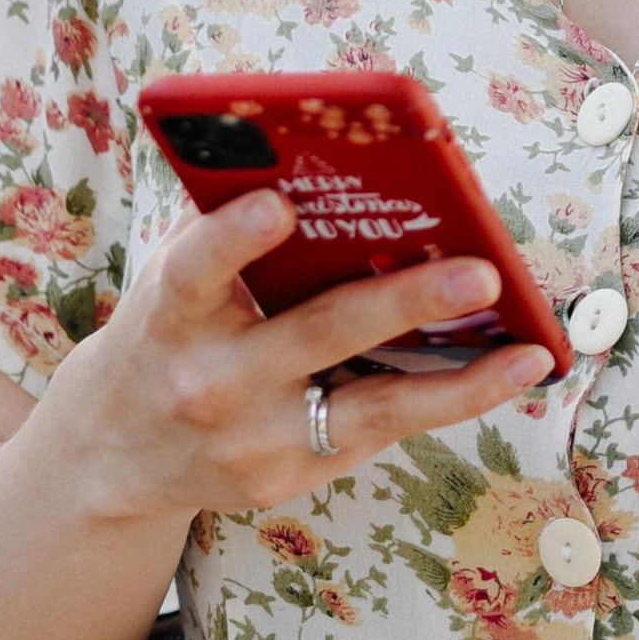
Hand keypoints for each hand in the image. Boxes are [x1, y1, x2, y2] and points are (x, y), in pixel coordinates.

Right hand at [36, 188, 556, 528]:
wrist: (108, 457)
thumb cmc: (165, 331)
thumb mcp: (171, 277)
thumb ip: (229, 226)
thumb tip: (328, 159)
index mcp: (172, 314)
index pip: (197, 270)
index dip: (235, 239)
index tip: (280, 205)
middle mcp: (211, 381)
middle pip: (317, 335)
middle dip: (404, 303)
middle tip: (480, 274)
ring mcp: (253, 440)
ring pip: (370, 407)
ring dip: (459, 382)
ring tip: (530, 350)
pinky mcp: (287, 479)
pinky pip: (379, 432)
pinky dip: (449, 401)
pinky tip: (510, 370)